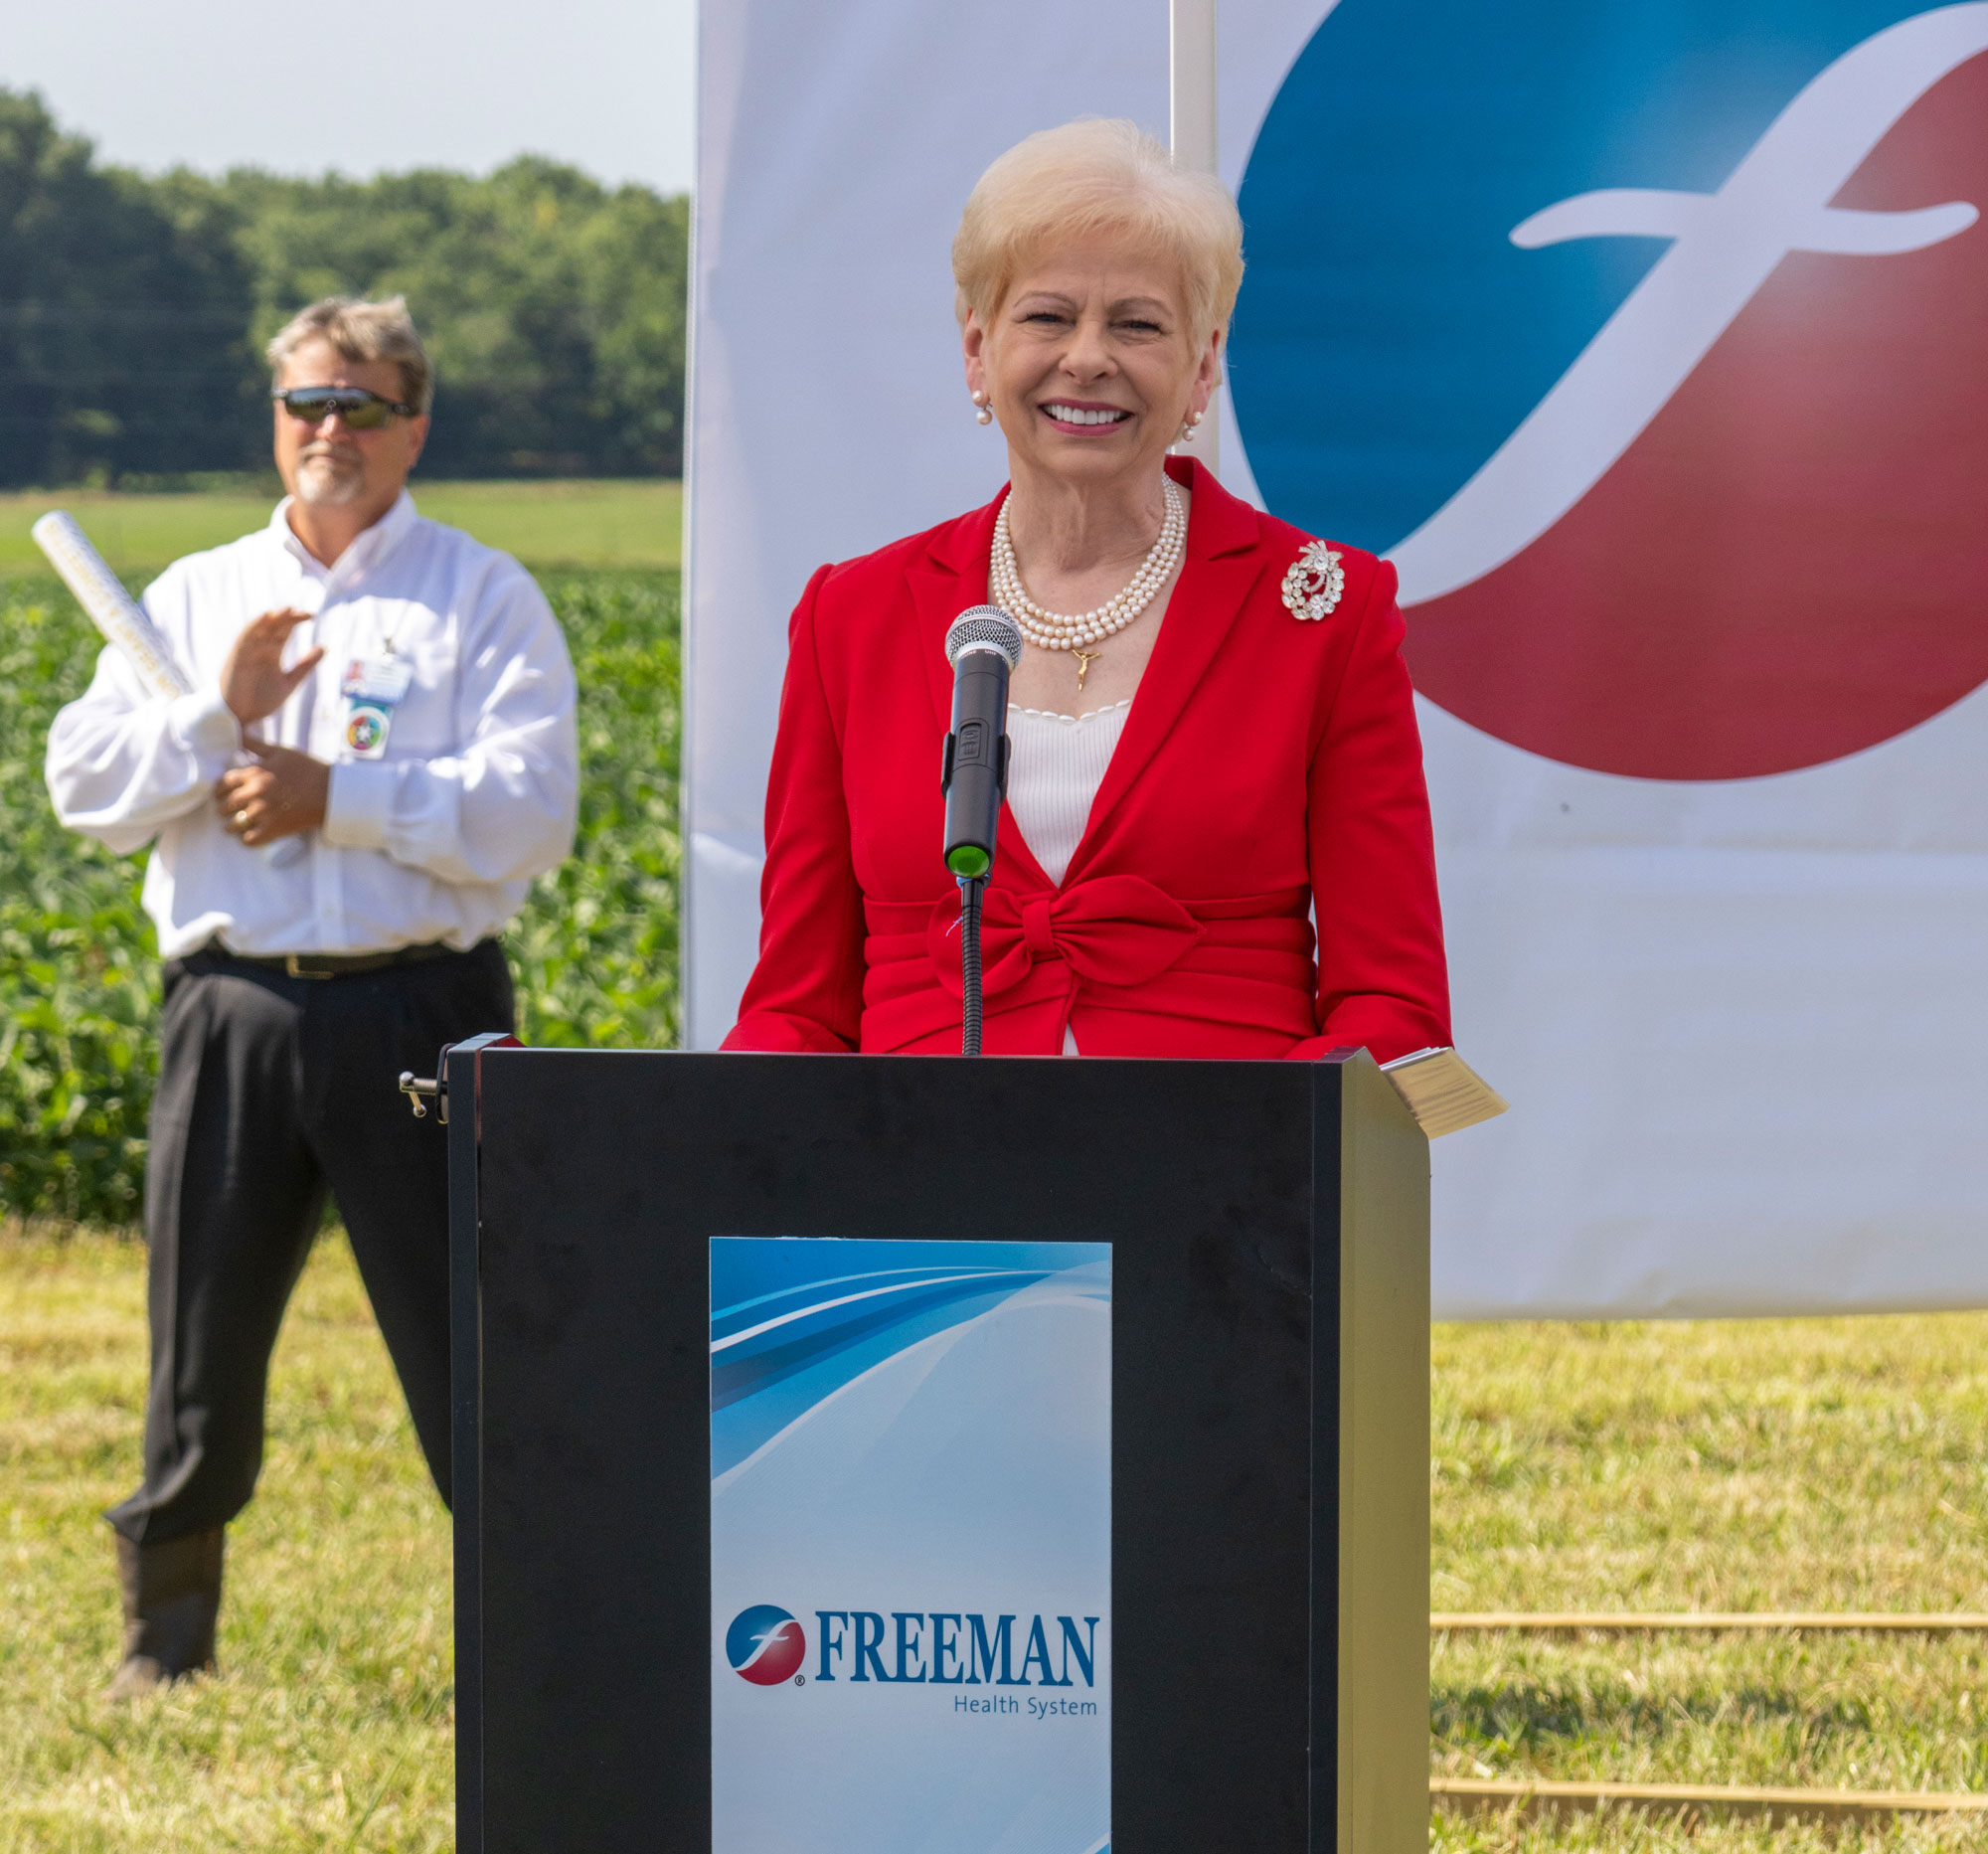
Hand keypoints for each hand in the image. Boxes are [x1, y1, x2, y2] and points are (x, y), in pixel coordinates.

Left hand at [215, 743, 329, 845]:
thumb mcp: (281, 752)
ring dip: (232, 825)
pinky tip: (251, 834)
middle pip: (224, 805)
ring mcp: (263, 813)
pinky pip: (249, 840)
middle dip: (224, 808)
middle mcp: (254, 794)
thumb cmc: (307, 769)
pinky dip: (247, 838)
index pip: (223, 784)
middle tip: (228, 810)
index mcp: (254, 774)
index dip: (220, 790)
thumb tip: (239, 735)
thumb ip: (256, 745)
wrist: (330, 791)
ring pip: (232, 825)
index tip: (223, 793)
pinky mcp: (274, 829)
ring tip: (236, 825)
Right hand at [220, 608, 323, 725]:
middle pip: (274, 626)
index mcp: (273, 654)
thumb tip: (324, 647)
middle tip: (305, 613)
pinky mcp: (237, 657)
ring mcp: (248, 651)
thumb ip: (305, 666)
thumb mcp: (289, 682)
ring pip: (261, 629)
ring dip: (273, 618)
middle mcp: (260, 649)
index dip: (296, 621)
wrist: (240, 716)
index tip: (311, 615)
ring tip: (288, 609)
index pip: (285, 631)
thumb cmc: (261, 700)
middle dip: (288, 617)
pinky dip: (254, 626)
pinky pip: (245, 638)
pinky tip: (265, 616)